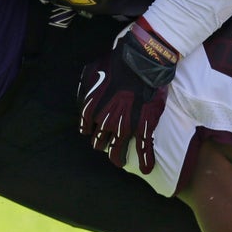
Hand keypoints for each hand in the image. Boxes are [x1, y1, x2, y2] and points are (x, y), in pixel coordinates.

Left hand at [78, 19, 177, 173]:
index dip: (92, 131)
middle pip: (99, 143)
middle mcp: (104, 122)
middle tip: (109, 143)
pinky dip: (146, 161)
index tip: (95, 131)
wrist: (140, 62)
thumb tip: (85, 89)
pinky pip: (144, 150)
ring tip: (120, 162)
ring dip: (118, 158)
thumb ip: (86, 83)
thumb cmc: (116, 63)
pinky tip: (146, 169)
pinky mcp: (143, 127)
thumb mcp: (92, 71)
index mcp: (90, 110)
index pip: (86, 129)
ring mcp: (124, 127)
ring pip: (117, 152)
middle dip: (103, 144)